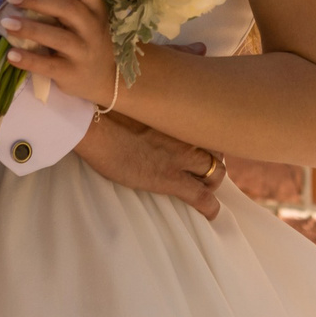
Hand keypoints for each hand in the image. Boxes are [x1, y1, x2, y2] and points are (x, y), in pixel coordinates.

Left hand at [0, 0, 117, 107]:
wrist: (100, 79)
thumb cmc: (80, 39)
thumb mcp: (69, 19)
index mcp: (95, 8)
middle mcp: (94, 28)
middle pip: (69, 9)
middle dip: (38, 0)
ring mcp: (84, 52)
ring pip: (59, 37)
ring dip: (30, 29)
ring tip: (6, 23)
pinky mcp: (72, 73)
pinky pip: (49, 66)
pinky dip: (29, 60)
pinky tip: (11, 54)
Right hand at [72, 112, 224, 219]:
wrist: (97, 125)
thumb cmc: (108, 109)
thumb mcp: (140, 103)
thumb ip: (156, 112)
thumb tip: (150, 112)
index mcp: (180, 115)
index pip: (209, 127)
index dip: (209, 140)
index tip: (203, 147)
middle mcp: (187, 133)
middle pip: (218, 149)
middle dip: (213, 161)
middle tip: (201, 170)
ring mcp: (181, 157)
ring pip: (216, 172)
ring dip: (211, 181)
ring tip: (202, 188)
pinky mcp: (171, 178)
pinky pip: (201, 196)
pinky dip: (209, 207)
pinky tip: (210, 213)